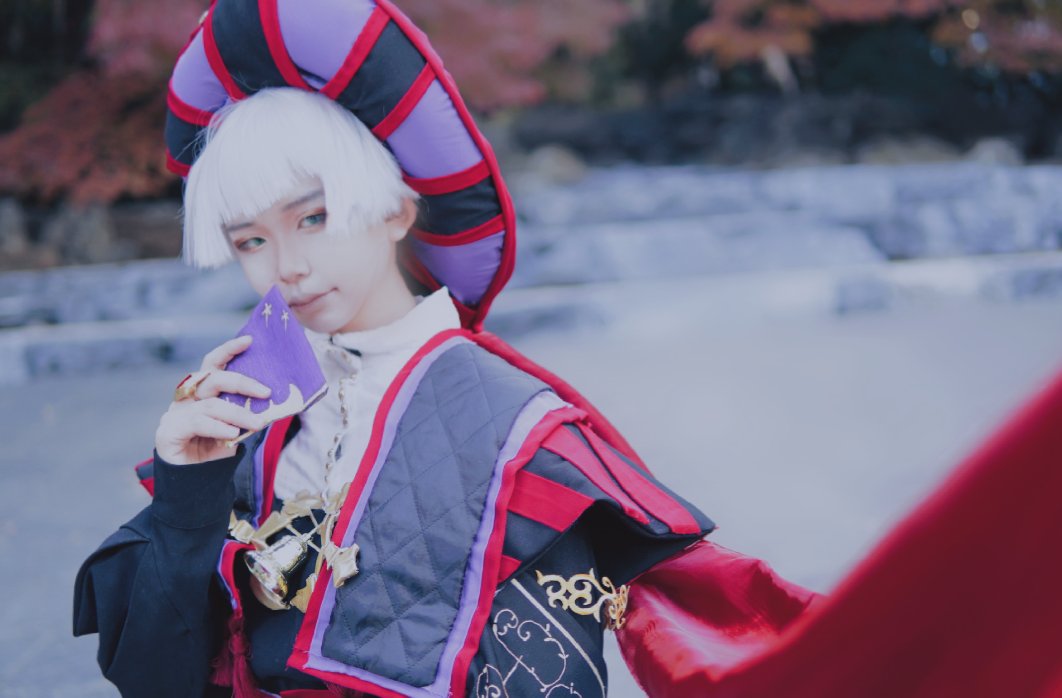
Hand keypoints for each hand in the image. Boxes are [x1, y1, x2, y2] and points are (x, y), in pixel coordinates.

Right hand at [155, 335, 272, 464]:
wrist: (194, 485)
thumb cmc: (214, 453)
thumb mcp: (236, 429)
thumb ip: (246, 413)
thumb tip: (272, 400)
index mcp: (202, 393)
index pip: (213, 365)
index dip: (228, 351)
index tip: (248, 340)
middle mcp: (187, 399)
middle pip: (212, 378)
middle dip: (241, 382)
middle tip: (266, 392)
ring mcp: (175, 414)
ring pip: (210, 404)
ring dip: (237, 413)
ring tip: (258, 424)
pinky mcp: (168, 431)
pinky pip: (196, 422)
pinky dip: (217, 427)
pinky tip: (232, 433)